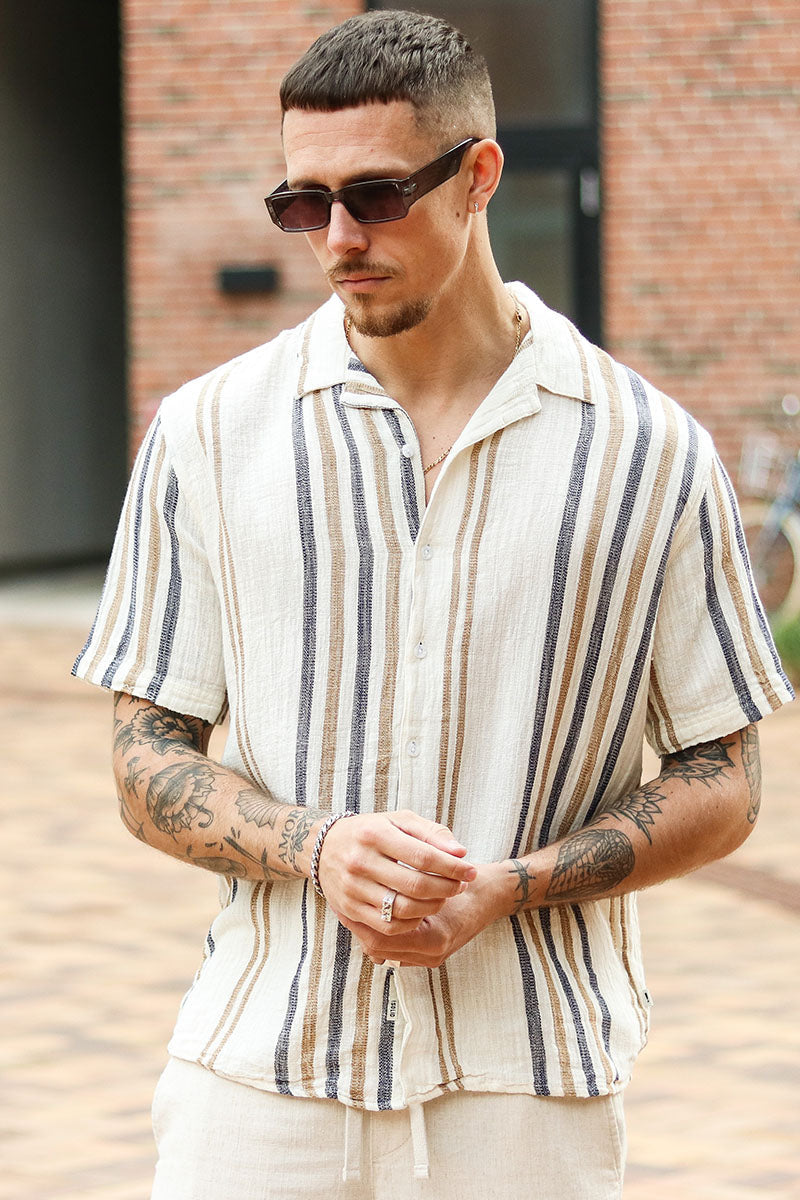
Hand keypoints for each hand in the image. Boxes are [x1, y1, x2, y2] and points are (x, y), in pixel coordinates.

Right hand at [317, 809, 475, 934]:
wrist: (323, 847)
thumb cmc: (372, 831)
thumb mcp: (400, 821)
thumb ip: (432, 833)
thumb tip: (461, 853)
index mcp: (375, 834)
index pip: (423, 856)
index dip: (452, 867)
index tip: (471, 871)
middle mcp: (360, 861)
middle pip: (415, 884)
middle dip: (447, 887)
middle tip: (461, 885)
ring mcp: (352, 888)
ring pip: (403, 908)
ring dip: (432, 906)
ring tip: (444, 897)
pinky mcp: (349, 909)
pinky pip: (388, 925)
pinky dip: (411, 922)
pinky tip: (422, 911)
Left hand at [337, 863, 505, 966]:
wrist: (493, 895)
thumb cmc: (468, 878)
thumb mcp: (446, 869)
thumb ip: (421, 869)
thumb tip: (383, 874)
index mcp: (436, 937)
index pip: (383, 935)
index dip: (360, 918)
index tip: (344, 900)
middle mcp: (432, 953)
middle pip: (379, 948)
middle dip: (358, 926)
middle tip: (339, 905)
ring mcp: (431, 957)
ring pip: (384, 951)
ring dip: (366, 930)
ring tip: (348, 910)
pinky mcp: (429, 955)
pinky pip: (394, 950)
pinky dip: (379, 933)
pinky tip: (369, 914)